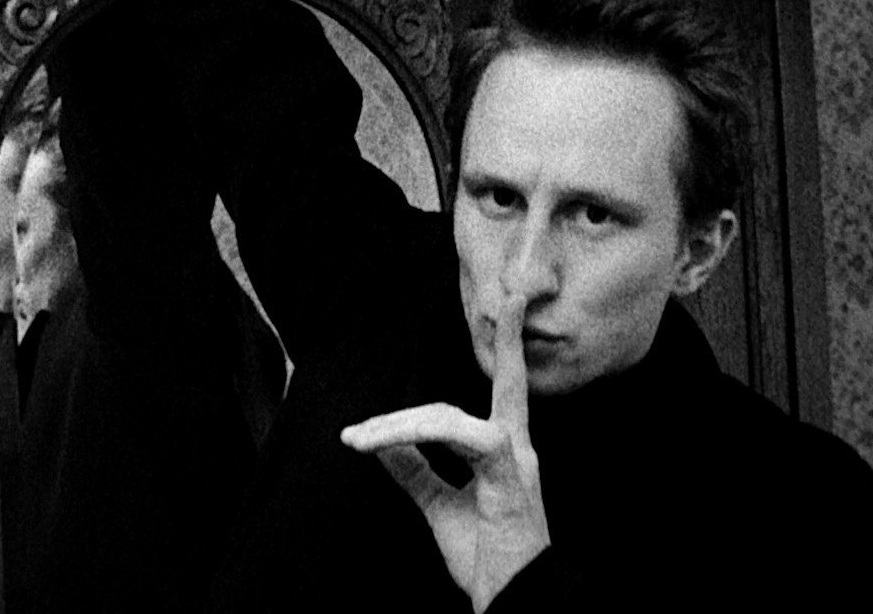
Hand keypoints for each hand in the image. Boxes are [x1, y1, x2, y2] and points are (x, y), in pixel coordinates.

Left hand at [340, 294, 548, 611]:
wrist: (511, 603)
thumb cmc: (485, 560)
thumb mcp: (440, 508)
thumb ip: (415, 471)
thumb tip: (383, 439)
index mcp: (505, 452)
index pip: (503, 391)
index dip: (505, 350)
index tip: (506, 308)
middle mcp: (517, 448)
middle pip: (510, 380)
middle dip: (509, 336)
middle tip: (513, 291)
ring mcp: (517, 461)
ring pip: (448, 416)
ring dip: (394, 425)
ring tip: (355, 440)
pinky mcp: (508, 475)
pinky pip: (457, 436)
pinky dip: (410, 433)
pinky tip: (376, 441)